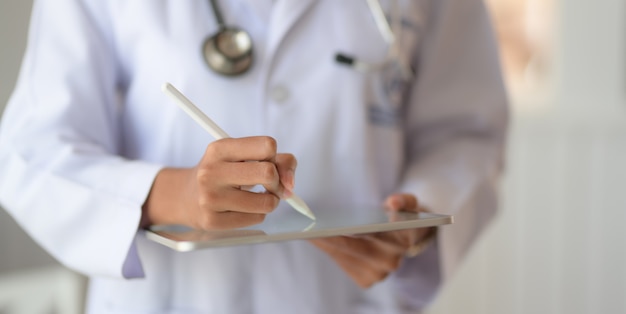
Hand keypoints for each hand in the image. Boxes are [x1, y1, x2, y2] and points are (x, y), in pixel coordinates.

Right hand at [142, 136, 296, 229]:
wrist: (185, 197)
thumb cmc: (225, 173)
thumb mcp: (244, 156)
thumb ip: (280, 161)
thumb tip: (291, 186)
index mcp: (219, 148)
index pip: (267, 145)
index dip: (274, 157)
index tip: (267, 163)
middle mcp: (211, 171)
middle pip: (269, 173)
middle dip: (276, 182)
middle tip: (268, 185)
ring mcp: (210, 198)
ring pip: (267, 202)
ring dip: (269, 201)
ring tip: (256, 198)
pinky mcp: (213, 221)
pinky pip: (256, 219)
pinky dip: (257, 214)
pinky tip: (242, 209)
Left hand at [310, 194, 433, 287]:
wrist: (407, 239)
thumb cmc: (400, 216)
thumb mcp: (409, 203)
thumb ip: (404, 200)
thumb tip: (393, 203)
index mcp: (404, 239)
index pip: (373, 232)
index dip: (350, 228)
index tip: (328, 223)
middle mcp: (391, 260)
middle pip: (353, 247)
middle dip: (329, 235)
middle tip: (308, 224)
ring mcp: (378, 274)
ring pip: (344, 256)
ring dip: (324, 242)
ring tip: (307, 228)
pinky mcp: (366, 280)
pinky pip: (342, 264)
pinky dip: (329, 250)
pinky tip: (316, 238)